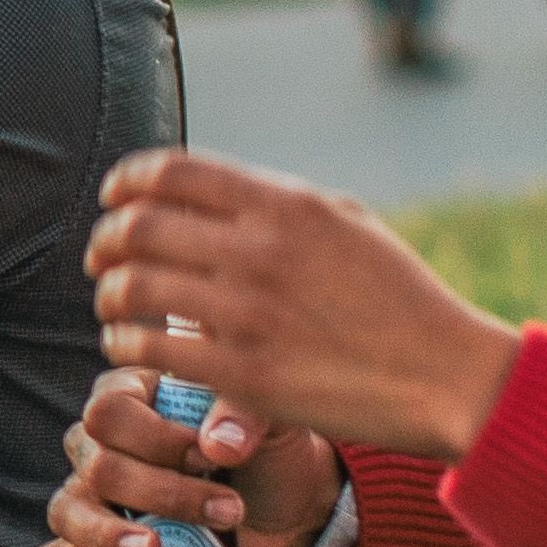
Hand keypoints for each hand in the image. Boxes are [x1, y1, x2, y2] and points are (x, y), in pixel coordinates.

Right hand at [39, 369, 346, 546]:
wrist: (289, 515)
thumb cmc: (270, 455)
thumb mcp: (272, 421)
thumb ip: (247, 414)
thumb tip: (216, 446)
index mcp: (133, 396)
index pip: (110, 409)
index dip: (158, 438)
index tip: (214, 457)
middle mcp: (101, 442)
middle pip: (97, 464)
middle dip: (162, 491)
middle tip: (226, 508)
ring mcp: (92, 496)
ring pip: (69, 510)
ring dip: (114, 534)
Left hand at [89, 149, 525, 464]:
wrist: (447, 374)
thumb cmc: (398, 296)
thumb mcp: (346, 222)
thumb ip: (275, 201)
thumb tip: (206, 188)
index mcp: (285, 204)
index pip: (171, 172)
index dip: (125, 183)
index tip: (113, 200)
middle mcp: (260, 251)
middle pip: (139, 228)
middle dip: (105, 242)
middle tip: (100, 259)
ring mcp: (249, 314)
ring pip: (134, 291)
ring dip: (109, 298)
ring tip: (113, 308)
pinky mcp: (245, 374)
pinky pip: (152, 351)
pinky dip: (126, 346)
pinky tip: (130, 349)